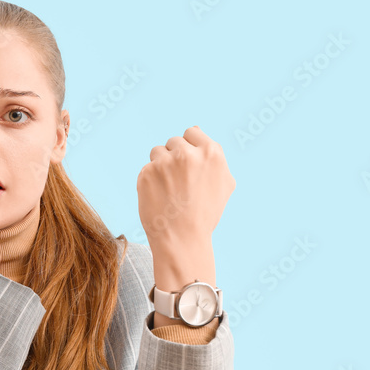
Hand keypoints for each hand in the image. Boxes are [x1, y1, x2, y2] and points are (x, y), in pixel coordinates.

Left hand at [137, 125, 235, 248]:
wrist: (182, 239)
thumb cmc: (205, 214)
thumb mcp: (223, 184)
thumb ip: (214, 156)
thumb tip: (196, 129)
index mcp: (211, 152)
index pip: (191, 133)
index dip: (188, 149)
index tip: (187, 166)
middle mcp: (188, 154)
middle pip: (174, 141)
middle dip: (174, 157)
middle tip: (178, 183)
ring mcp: (165, 162)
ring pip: (157, 152)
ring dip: (160, 166)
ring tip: (169, 190)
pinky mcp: (146, 173)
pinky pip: (146, 169)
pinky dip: (150, 181)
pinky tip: (159, 197)